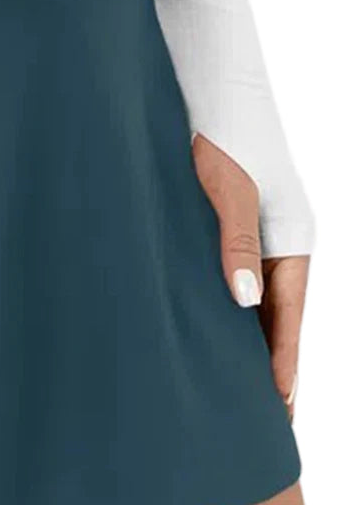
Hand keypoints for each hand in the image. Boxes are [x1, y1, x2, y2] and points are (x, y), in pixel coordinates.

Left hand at [192, 134, 308, 420]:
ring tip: (243, 390)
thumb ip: (235, 244)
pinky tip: (217, 333)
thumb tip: (246, 303)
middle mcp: (283, 239)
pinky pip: (239, 279)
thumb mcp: (226, 191)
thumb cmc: (220, 135)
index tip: (279, 405)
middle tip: (266, 417)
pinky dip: (233, 311)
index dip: (284, 361)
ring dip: (251, 340)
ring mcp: (261, 233)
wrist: (210, 88)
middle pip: (280, 314)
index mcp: (294, 237)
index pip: (290, 315)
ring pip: (260, 299)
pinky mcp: (234, 224)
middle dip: (273, 363)